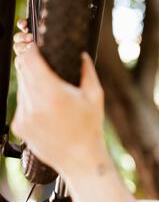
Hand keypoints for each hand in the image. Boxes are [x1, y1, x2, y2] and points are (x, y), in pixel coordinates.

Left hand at [12, 19, 107, 178]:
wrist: (80, 159)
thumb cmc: (90, 129)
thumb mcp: (95, 97)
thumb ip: (87, 71)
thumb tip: (80, 53)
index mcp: (53, 94)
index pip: (29, 60)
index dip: (29, 47)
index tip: (31, 41)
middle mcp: (34, 104)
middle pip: (22, 70)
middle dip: (29, 62)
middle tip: (39, 58)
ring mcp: (24, 116)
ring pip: (20, 87)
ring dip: (30, 81)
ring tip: (49, 89)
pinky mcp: (19, 126)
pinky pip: (21, 103)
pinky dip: (30, 99)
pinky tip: (47, 108)